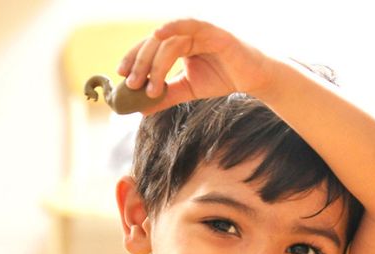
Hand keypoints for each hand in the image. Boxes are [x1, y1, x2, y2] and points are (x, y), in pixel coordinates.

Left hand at [118, 19, 273, 114]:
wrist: (253, 80)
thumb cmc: (223, 79)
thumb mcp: (188, 89)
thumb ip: (166, 95)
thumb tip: (140, 107)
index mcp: (179, 43)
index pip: (150, 48)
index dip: (134, 59)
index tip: (121, 76)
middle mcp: (186, 33)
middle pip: (154, 44)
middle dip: (140, 64)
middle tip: (130, 84)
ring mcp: (199, 30)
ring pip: (168, 42)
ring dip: (154, 64)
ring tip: (149, 87)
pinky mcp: (213, 31)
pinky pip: (190, 24)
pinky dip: (173, 26)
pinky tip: (158, 33)